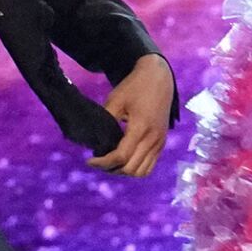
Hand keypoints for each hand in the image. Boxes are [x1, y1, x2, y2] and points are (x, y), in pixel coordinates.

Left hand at [88, 54, 173, 177]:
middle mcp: (153, 139)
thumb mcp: (115, 101)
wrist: (158, 78)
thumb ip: (106, 122)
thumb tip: (96, 143)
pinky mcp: (162, 143)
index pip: (121, 156)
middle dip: (112, 169)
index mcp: (140, 127)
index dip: (103, 162)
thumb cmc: (134, 87)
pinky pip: (149, 166)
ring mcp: (159, 143)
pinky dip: (136, 168)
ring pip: (142, 172)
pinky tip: (124, 160)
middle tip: (98, 161)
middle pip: (131, 168)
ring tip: (111, 162)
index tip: (90, 160)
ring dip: (124, 171)